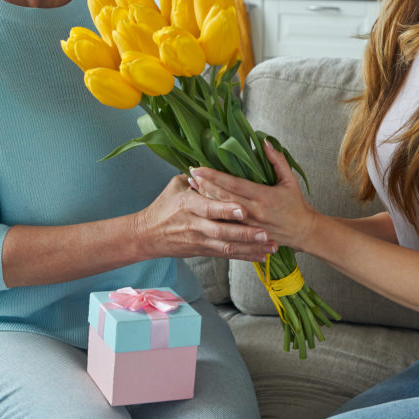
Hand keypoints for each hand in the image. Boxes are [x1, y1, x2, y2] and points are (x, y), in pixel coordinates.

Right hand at [134, 174, 276, 261]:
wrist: (147, 235)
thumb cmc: (163, 206)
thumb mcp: (176, 186)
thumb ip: (196, 177)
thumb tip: (215, 163)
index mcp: (188, 205)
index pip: (209, 208)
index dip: (226, 209)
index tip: (244, 209)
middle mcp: (195, 225)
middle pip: (222, 232)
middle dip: (245, 234)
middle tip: (266, 232)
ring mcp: (200, 241)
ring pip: (228, 247)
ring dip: (251, 247)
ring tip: (271, 247)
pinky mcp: (204, 251)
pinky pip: (227, 255)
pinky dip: (245, 256)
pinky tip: (261, 256)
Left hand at [190, 141, 318, 251]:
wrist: (303, 232)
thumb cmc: (296, 204)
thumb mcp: (290, 179)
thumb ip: (277, 160)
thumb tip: (264, 142)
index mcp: (264, 196)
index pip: (234, 184)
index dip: (214, 176)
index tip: (199, 168)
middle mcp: (254, 211)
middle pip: (223, 197)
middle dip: (204, 185)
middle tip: (190, 174)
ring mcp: (248, 225)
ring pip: (221, 212)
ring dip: (205, 199)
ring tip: (191, 187)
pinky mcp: (246, 234)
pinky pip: (226, 223)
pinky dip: (213, 213)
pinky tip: (202, 205)